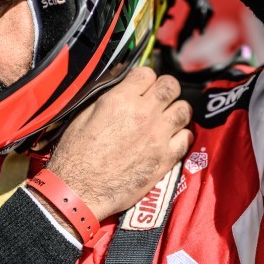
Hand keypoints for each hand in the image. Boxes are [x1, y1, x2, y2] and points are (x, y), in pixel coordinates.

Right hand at [47, 67, 192, 220]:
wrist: (80, 189)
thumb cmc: (75, 155)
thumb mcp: (84, 115)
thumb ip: (109, 99)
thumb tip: (124, 91)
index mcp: (120, 100)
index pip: (147, 73)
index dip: (145, 79)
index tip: (143, 88)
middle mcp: (143, 113)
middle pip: (171, 86)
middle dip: (166, 89)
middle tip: (160, 99)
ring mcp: (158, 136)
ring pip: (184, 110)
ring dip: (177, 111)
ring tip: (168, 118)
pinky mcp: (165, 158)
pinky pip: (187, 138)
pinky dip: (182, 136)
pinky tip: (172, 139)